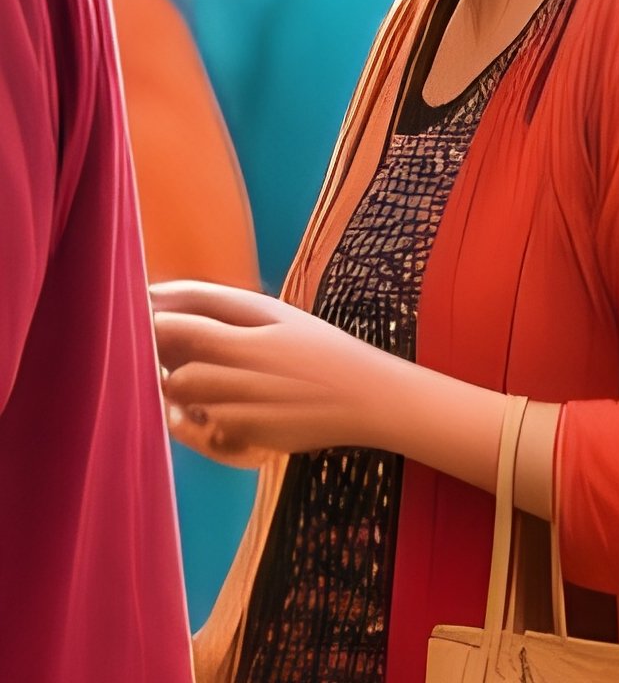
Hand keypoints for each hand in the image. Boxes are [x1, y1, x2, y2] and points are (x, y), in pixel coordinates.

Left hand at [151, 281, 409, 466]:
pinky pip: (202, 422)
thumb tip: (175, 310)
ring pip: (182, 386)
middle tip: (149, 354)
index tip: (137, 307)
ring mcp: (252, 389)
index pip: (195, 303)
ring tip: (180, 391)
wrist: (370, 396)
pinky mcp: (252, 426)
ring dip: (174, 388)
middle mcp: (255, 348)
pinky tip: (213, 418)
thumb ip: (236, 317)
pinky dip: (199, 421)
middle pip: (179, 342)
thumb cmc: (326, 355)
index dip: (158, 304)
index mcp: (266, 315)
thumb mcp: (287, 322)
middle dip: (157, 348)